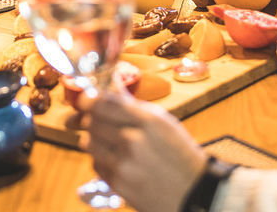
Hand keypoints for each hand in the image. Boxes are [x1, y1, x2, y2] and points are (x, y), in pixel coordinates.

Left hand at [86, 91, 205, 211]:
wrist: (193, 191)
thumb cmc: (179, 153)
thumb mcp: (163, 122)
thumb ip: (133, 105)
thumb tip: (109, 84)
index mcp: (148, 120)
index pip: (103, 103)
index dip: (87, 100)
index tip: (83, 100)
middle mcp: (133, 140)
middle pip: (91, 121)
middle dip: (88, 118)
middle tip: (90, 119)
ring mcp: (124, 164)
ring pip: (88, 142)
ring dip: (92, 139)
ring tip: (105, 140)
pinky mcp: (118, 183)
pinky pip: (96, 164)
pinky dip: (100, 159)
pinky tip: (115, 159)